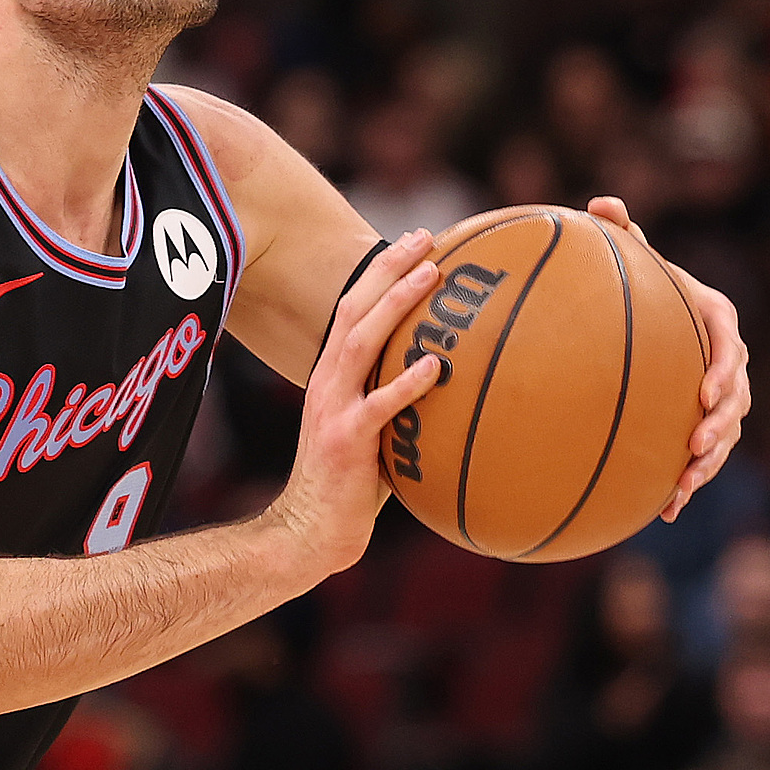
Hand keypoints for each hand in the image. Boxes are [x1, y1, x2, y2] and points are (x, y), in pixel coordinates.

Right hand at [269, 230, 442, 572]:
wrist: (311, 532)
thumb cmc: (351, 487)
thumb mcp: (375, 434)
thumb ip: (403, 405)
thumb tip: (458, 385)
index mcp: (333, 377)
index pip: (352, 309)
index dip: (382, 272)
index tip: (418, 243)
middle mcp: (328, 383)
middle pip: (353, 308)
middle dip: (389, 268)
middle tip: (427, 237)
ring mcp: (333, 409)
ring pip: (361, 341)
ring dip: (396, 303)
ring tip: (433, 275)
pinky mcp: (346, 442)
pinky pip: (379, 407)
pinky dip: (407, 383)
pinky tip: (435, 365)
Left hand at [585, 197, 750, 521]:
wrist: (653, 325)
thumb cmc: (644, 288)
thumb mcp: (635, 259)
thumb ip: (622, 235)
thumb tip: (600, 202)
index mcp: (716, 319)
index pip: (727, 344)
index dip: (722, 371)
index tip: (705, 394)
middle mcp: (727, 362)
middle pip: (736, 397)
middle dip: (721, 425)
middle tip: (697, 442)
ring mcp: (721, 397)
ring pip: (726, 434)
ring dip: (708, 463)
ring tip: (684, 486)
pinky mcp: (705, 425)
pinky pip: (703, 458)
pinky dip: (687, 484)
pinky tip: (664, 513)